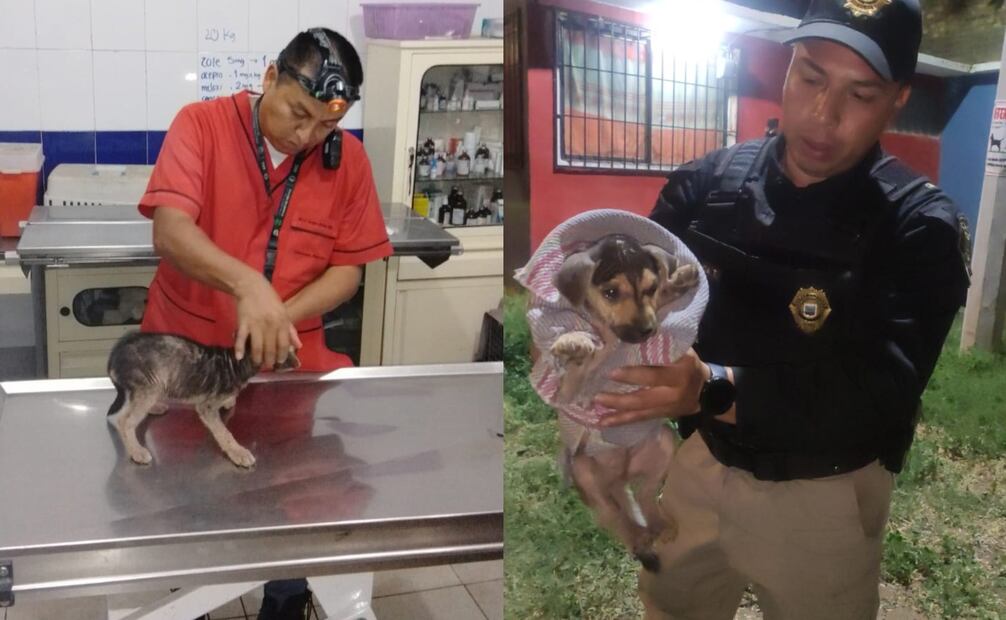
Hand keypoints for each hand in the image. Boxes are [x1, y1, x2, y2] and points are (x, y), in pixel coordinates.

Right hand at [233, 274, 302, 368]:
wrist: (251, 286)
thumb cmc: (269, 300)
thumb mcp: (284, 312)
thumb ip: (291, 330)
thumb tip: (298, 345)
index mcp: (282, 321)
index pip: (284, 344)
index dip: (282, 355)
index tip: (280, 362)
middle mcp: (270, 324)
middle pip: (271, 348)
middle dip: (270, 360)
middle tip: (268, 365)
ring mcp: (256, 324)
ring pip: (257, 347)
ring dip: (257, 358)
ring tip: (257, 363)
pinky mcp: (243, 322)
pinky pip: (241, 339)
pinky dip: (239, 349)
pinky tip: (240, 357)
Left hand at [594, 349, 734, 426]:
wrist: (709, 391)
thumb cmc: (690, 364)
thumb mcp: (682, 351)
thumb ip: (661, 346)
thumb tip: (634, 334)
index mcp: (678, 374)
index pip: (653, 375)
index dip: (633, 375)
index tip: (611, 373)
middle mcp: (672, 394)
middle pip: (642, 399)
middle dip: (619, 400)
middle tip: (597, 397)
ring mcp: (667, 408)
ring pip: (639, 413)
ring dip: (617, 415)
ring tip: (597, 417)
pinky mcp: (661, 416)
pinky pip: (640, 420)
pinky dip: (622, 421)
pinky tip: (605, 423)